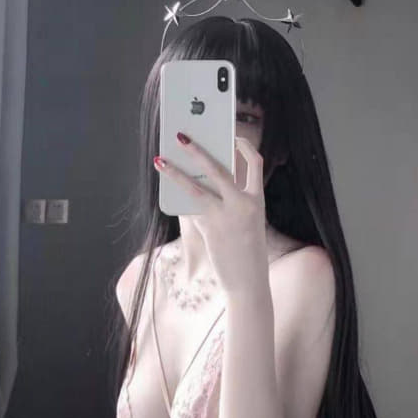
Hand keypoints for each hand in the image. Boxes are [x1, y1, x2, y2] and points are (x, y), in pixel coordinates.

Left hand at [153, 132, 268, 292]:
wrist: (249, 281)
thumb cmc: (247, 250)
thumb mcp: (247, 220)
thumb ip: (231, 199)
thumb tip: (202, 178)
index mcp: (257, 199)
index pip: (254, 162)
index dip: (243, 145)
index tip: (231, 136)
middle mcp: (243, 203)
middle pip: (218, 167)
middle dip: (197, 150)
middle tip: (181, 137)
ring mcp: (225, 216)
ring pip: (195, 186)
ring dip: (174, 172)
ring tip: (160, 161)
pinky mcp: (209, 228)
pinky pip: (190, 208)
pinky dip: (179, 200)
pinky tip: (168, 192)